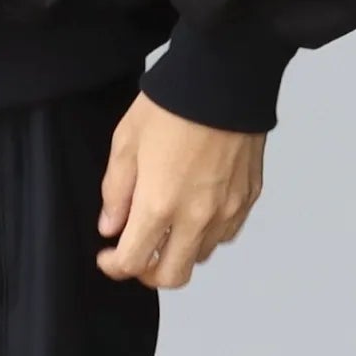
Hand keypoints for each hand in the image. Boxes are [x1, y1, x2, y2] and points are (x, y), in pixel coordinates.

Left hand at [95, 91, 264, 287]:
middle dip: (147, 272)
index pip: (133, 261)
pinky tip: (193, 212)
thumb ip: (116, 191)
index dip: (114, 266)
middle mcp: (197, 217)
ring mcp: (227, 211)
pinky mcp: (248, 199)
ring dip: (178, 252)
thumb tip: (111, 226)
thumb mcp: (126, 141)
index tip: (107, 255)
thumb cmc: (171, 104)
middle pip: (172, 276)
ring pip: (200, 256)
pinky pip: (225, 234)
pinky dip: (206, 235)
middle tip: (135, 253)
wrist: (223, 79)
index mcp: (159, 204)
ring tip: (165, 228)